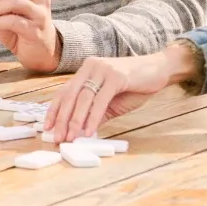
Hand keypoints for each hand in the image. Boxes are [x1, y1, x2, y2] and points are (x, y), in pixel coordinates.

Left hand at [43, 46, 187, 142]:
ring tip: (71, 138)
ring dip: (75, 120)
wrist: (159, 70)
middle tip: (58, 138)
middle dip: (62, 119)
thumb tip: (80, 132)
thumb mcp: (111, 101)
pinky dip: (93, 117)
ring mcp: (103, 69)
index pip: (64, 92)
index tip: (47, 128)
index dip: (54, 111)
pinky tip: (89, 131)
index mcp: (86, 70)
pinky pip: (100, 100)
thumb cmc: (134, 85)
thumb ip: (96, 113)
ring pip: (83, 98)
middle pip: (70, 95)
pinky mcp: (116, 76)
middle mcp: (91, 67)